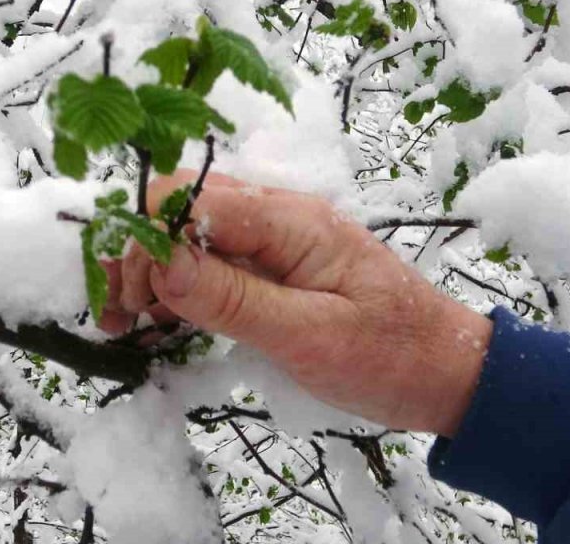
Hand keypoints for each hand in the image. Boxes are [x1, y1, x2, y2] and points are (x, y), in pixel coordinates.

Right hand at [99, 171, 492, 436]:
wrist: (450, 372)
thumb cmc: (391, 356)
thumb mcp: (310, 336)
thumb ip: (233, 299)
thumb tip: (159, 262)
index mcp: (289, 221)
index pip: (188, 198)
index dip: (145, 242)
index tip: (130, 301)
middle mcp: (277, 218)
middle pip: (180, 209)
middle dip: (138, 257)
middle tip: (119, 320)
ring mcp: (276, 242)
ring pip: (190, 236)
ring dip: (152, 273)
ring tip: (130, 326)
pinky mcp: (276, 270)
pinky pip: (213, 263)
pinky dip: (179, 288)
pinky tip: (163, 323)